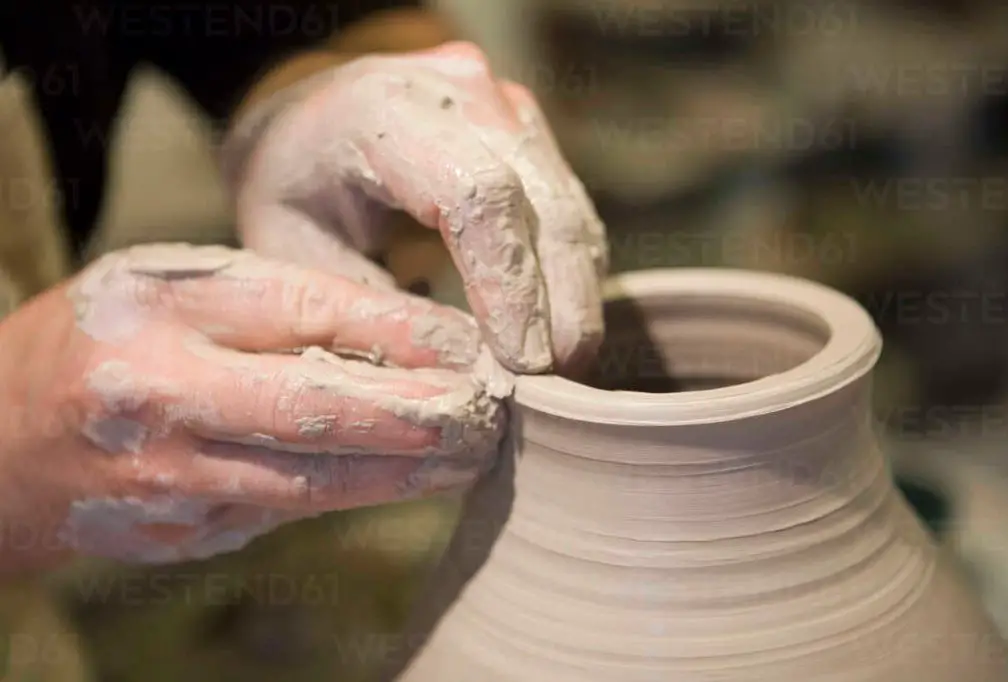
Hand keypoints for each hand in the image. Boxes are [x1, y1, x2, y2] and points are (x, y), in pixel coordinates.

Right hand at [0, 244, 504, 568]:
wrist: (4, 442)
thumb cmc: (103, 338)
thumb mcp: (172, 283)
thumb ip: (273, 299)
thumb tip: (400, 331)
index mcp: (158, 317)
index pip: (303, 316)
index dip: (401, 333)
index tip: (472, 344)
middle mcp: (161, 404)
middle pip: (318, 414)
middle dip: (423, 418)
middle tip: (496, 411)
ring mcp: (170, 483)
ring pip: (314, 483)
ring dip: (408, 471)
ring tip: (477, 453)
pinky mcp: (185, 534)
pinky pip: (288, 511)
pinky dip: (357, 494)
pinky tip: (409, 478)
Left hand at [229, 42, 607, 374]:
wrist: (298, 128)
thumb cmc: (285, 194)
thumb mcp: (295, 260)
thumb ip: (374, 315)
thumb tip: (465, 380)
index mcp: (381, 109)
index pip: (476, 196)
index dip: (510, 286)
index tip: (522, 364)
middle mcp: (457, 91)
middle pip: (543, 204)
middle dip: (560, 305)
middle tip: (554, 386)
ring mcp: (503, 108)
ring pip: (570, 211)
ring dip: (575, 299)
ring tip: (558, 373)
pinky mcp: (530, 134)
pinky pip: (570, 213)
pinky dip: (569, 278)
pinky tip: (555, 333)